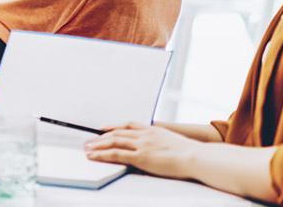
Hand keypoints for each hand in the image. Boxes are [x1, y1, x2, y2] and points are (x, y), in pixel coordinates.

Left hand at [82, 122, 200, 178]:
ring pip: (114, 142)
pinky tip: (94, 156)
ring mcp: (142, 145)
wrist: (195, 156)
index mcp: (152, 130)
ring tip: (87, 148)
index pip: (128, 126)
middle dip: (101, 137)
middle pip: (117, 133)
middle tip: (89, 140)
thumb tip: (158, 147)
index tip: (103, 129)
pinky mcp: (141, 157)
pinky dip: (103, 154)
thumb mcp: (172, 141)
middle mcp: (145, 135)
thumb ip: (161, 141)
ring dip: (98, 145)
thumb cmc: (189, 153)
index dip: (113, 127)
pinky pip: (117, 154)